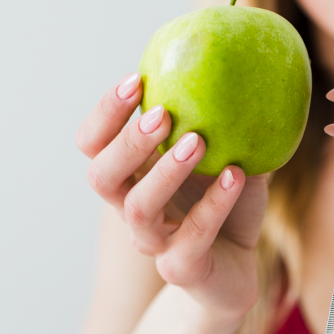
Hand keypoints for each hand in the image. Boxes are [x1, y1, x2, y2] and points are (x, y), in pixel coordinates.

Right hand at [75, 73, 267, 318]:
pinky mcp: (182, 269)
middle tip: (163, 114)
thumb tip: (240, 60)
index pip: (93, 144)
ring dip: (165, 170)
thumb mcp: (225, 157)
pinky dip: (215, 203)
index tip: (134, 80)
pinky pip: (192, 236)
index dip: (105, 114)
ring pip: (139, 208)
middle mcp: (131, 209)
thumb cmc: (226, 209)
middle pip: (101, 176)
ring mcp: (153, 243)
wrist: (240, 272)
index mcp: (131, 177)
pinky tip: (237, 174)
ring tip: (199, 142)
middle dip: (127, 141)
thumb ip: (222, 120)